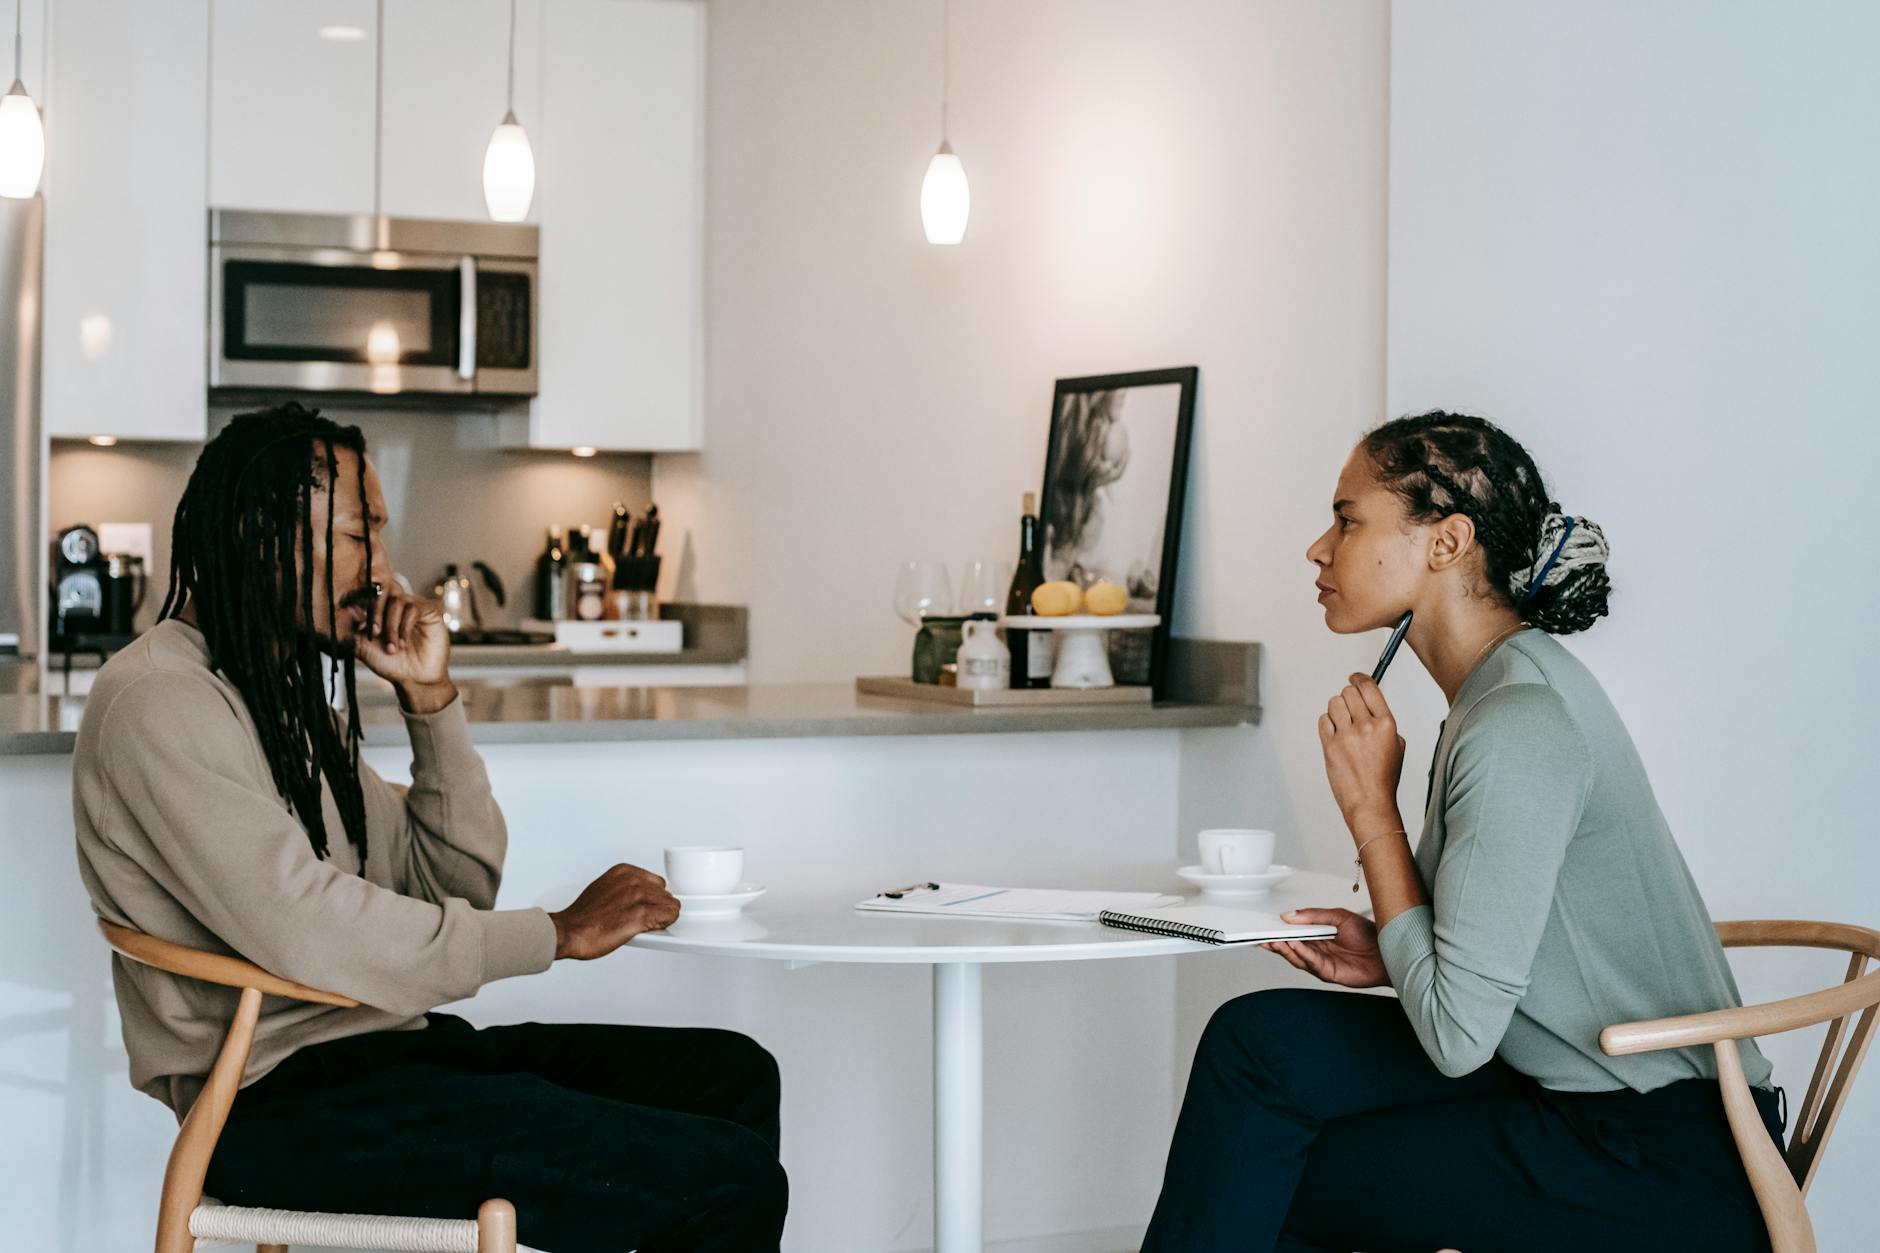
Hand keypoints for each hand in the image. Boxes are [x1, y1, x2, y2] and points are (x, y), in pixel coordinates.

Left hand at [353, 587, 453, 710]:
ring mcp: (415, 606)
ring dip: (392, 625)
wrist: (414, 680)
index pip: (371, 594)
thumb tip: (344, 612)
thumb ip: (352, 630)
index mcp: (383, 609)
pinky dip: (405, 626)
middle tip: (375, 634)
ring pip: (398, 601)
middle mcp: (399, 605)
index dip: (364, 605)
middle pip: (384, 593)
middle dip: (376, 614)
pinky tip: (404, 643)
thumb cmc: (391, 664)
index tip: (362, 625)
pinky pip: (414, 608)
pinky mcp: (431, 611)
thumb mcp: (363, 647)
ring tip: (393, 647)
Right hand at [549, 864, 681, 959]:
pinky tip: (649, 929)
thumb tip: (642, 897)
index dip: (653, 899)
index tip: (645, 908)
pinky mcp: (641, 914)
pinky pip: (670, 916)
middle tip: (643, 920)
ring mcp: (638, 896)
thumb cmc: (583, 916)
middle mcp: (633, 880)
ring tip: (643, 926)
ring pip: (671, 905)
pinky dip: (664, 924)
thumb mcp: (606, 887)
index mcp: (625, 871)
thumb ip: (626, 888)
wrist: (570, 931)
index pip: (657, 882)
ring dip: (662, 918)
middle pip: (665, 894)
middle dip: (658, 908)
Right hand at [1263, 907, 1390, 988]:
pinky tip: (1294, 945)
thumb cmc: (1369, 934)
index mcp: (1317, 935)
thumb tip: (1289, 915)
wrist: (1389, 952)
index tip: (1264, 925)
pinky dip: (1301, 953)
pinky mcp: (1328, 973)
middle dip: (1275, 942)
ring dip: (1284, 949)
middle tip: (1262, 935)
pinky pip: (1311, 962)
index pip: (1292, 933)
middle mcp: (1317, 950)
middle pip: (1290, 947)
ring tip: (1274, 940)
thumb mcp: (1338, 916)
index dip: (1278, 930)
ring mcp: (1321, 962)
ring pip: (1296, 957)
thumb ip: (1313, 915)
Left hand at [1319, 672, 1405, 828]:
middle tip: (1350, 707)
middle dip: (1348, 697)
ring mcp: (1346, 736)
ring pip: (1334, 703)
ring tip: (1343, 724)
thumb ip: (1384, 722)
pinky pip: (1323, 720)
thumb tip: (1370, 705)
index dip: (1360, 678)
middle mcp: (1366, 726)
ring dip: (1337, 709)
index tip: (1355, 677)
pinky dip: (1327, 724)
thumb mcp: (1397, 745)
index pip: (1369, 688)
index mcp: (1386, 724)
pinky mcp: (1330, 745)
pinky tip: (1336, 734)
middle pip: (1349, 692)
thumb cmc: (1384, 778)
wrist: (1370, 802)